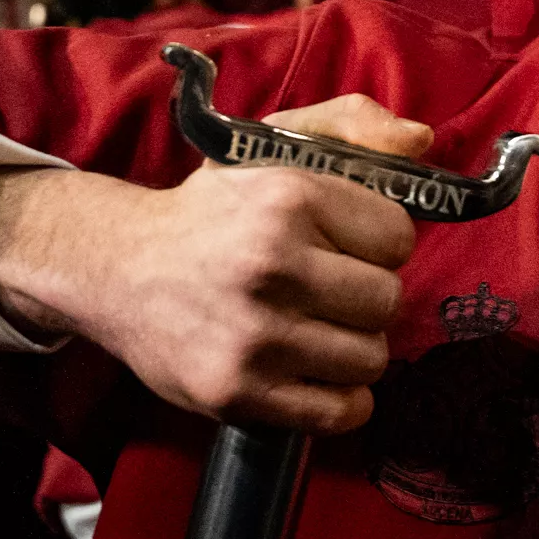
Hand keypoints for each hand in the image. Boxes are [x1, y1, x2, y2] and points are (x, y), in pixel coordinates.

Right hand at [0, 96, 433, 432]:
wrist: (116, 269)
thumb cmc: (211, 212)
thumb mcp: (272, 146)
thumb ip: (351, 126)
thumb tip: (422, 141)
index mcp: (287, 198)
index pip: (398, 236)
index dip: (377, 242)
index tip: (344, 245)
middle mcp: (271, 265)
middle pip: (388, 301)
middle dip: (365, 296)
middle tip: (328, 291)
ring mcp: (254, 335)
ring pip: (371, 358)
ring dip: (352, 348)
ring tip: (316, 329)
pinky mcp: (238, 393)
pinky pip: (340, 412)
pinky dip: (339, 400)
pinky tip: (313, 372)